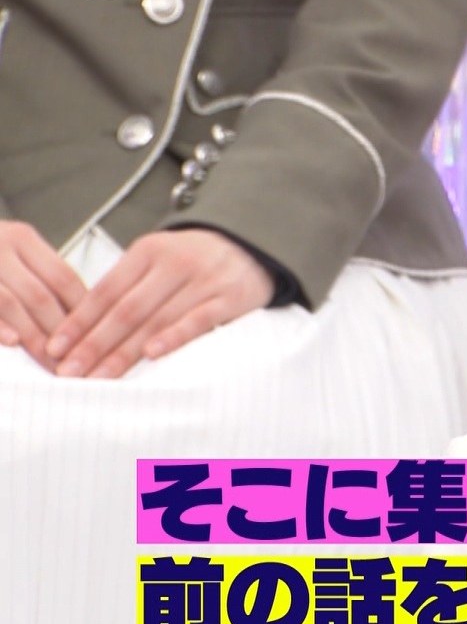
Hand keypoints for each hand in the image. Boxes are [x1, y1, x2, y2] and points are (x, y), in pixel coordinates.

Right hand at [0, 220, 85, 367]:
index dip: (81, 310)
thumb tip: (79, 315)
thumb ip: (40, 275)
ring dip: (34, 337)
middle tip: (74, 359)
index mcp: (21, 239)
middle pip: (41, 295)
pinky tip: (13, 342)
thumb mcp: (11, 251)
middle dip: (60, 332)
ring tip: (50, 360)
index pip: (63, 277)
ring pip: (12, 304)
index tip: (93, 335)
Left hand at [46, 228, 273, 378]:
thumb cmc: (197, 260)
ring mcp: (204, 280)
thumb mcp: (159, 259)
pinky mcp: (230, 297)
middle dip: (94, 344)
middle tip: (70, 372)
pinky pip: (199, 319)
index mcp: (149, 251)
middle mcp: (174, 263)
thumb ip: (127, 285)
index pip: (105, 291)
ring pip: (156, 319)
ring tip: (101, 377)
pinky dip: (175, 336)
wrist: (253, 246)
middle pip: (126, 310)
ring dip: (125, 352)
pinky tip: (153, 354)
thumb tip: (80, 327)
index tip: (55, 349)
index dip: (78, 321)